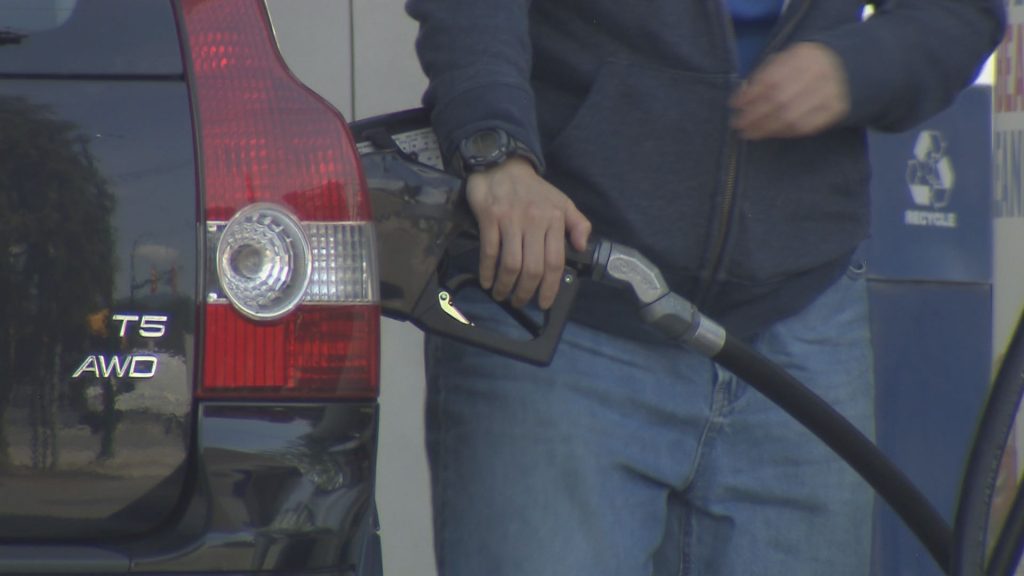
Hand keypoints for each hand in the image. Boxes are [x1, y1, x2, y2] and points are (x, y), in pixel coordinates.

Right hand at [466, 156, 591, 308]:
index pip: (555, 262)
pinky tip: (487, 281)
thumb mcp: (562, 203)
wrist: (502, 164)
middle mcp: (534, 221)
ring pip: (511, 263)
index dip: (550, 288)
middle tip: (520, 302)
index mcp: (555, 219)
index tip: (544, 303)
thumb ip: (578, 224)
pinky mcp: (490, 217)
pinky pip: (489, 251)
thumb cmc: (533, 189)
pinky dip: (487, 271)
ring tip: (502, 295)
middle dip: (526, 292)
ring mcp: (511, 219)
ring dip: (506, 285)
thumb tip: (582, 247)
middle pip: (532, 268)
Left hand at [730, 42, 849, 139]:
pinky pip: (805, 127)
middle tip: (738, 124)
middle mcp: (819, 73)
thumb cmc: (804, 65)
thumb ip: (764, 74)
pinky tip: (769, 133)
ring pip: (792, 117)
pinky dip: (783, 132)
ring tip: (749, 133)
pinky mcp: (835, 110)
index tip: (734, 105)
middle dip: (754, 115)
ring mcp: (830, 93)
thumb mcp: (786, 59)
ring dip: (765, 128)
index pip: (772, 78)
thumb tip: (742, 97)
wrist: (844, 68)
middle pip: (780, 100)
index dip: (750, 94)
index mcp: (803, 55)